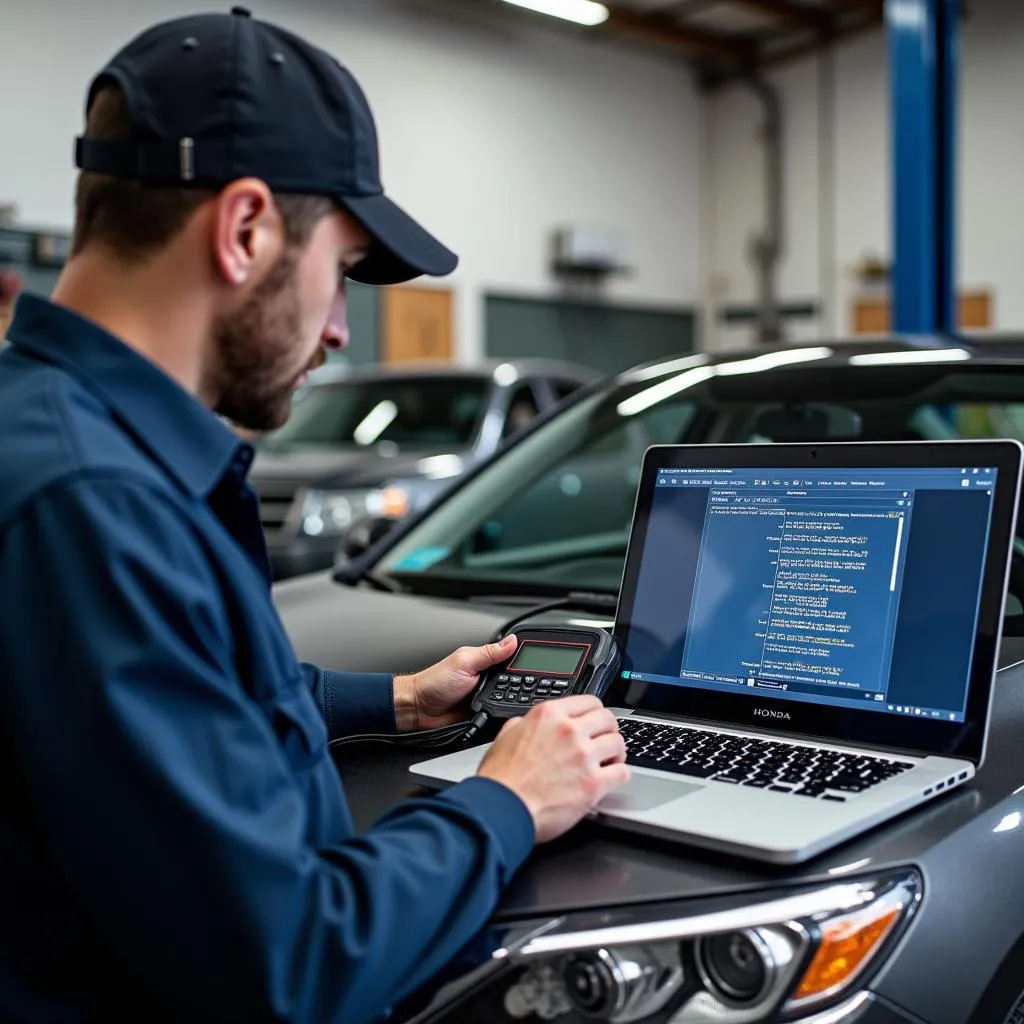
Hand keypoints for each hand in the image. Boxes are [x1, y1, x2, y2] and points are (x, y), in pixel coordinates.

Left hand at [393, 635, 517, 731]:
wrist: (419, 709)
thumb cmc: (434, 682)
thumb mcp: (464, 662)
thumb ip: (489, 653)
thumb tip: (512, 640)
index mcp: (484, 660)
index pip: (510, 658)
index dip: (522, 660)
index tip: (534, 663)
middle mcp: (487, 677)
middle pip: (514, 680)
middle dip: (518, 684)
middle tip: (513, 685)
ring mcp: (486, 695)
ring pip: (509, 698)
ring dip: (509, 700)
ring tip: (500, 699)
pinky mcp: (484, 712)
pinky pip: (499, 713)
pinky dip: (501, 714)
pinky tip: (499, 712)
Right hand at [477, 696, 628, 843]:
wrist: (501, 808)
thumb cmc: (500, 779)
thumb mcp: (505, 737)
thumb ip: (522, 725)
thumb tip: (526, 724)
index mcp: (549, 715)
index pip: (589, 701)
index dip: (595, 713)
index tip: (596, 721)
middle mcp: (569, 730)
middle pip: (608, 719)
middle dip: (609, 731)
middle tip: (605, 741)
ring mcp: (583, 756)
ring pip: (618, 743)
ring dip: (616, 753)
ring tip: (610, 761)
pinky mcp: (593, 783)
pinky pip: (622, 772)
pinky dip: (619, 775)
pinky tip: (612, 778)